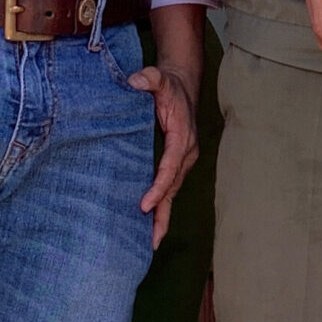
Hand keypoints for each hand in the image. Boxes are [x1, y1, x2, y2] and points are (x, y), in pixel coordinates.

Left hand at [129, 65, 197, 248]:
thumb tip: (136, 81)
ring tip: (151, 242)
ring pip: (172, 193)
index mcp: (182, 137)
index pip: (170, 167)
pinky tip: (151, 225)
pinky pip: (169, 188)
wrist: (182, 87)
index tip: (144, 205)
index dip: (158, 187)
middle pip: (173, 188)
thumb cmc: (168, 86)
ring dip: (163, 217)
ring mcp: (182, 161)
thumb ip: (149, 78)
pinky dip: (162, 207)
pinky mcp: (176, 165)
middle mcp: (186, 153)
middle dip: (163, 214)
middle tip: (151, 239)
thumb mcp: (159, 78)